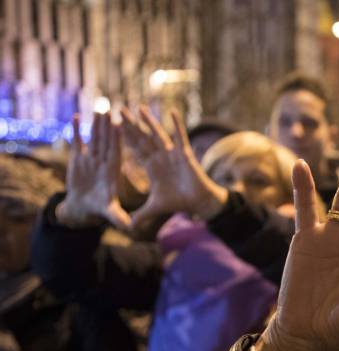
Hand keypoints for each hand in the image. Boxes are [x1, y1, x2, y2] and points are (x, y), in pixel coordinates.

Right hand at [56, 113, 130, 228]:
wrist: (84, 207)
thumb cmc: (100, 208)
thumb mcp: (110, 212)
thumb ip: (119, 217)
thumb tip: (132, 228)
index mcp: (113, 171)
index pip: (117, 152)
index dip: (118, 139)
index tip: (122, 125)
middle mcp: (103, 162)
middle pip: (106, 141)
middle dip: (108, 126)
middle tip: (111, 109)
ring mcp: (91, 159)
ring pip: (94, 138)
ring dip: (95, 125)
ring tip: (98, 109)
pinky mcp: (78, 159)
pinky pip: (78, 142)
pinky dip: (76, 130)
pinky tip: (76, 117)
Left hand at [119, 106, 227, 228]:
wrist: (197, 202)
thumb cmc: (179, 202)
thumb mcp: (155, 207)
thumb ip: (141, 214)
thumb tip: (128, 227)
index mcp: (151, 166)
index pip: (134, 149)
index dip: (124, 138)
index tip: (112, 126)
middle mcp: (160, 157)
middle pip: (142, 137)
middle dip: (131, 124)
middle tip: (119, 109)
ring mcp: (172, 153)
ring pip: (158, 134)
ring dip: (149, 121)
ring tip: (139, 107)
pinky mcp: (184, 154)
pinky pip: (180, 137)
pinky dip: (176, 125)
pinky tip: (171, 112)